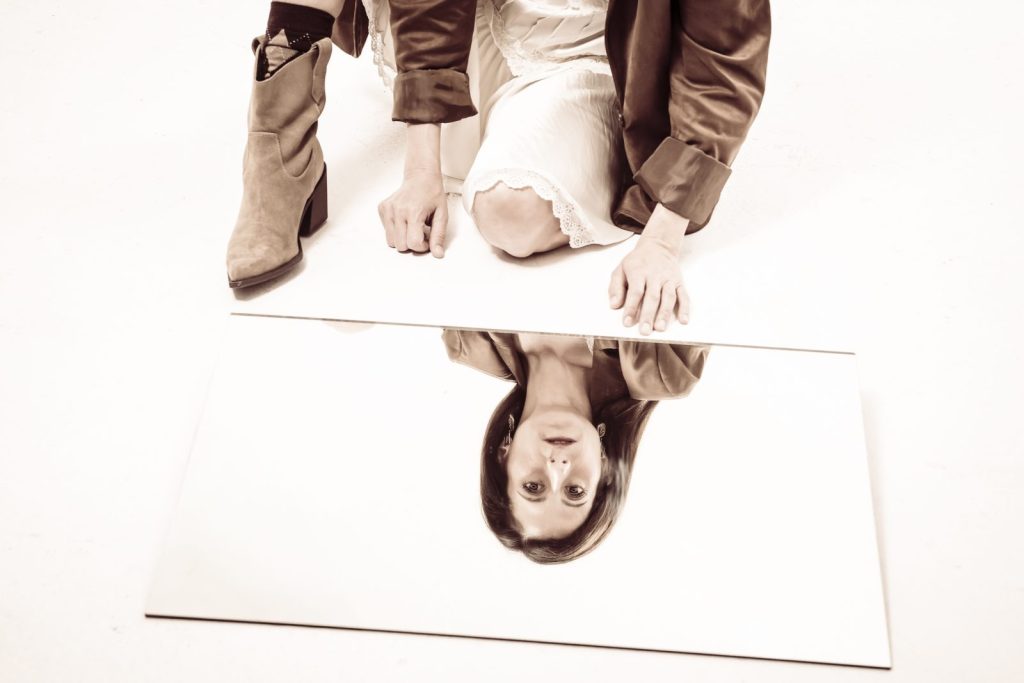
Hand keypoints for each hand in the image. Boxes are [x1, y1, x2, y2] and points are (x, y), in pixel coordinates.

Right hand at [378, 168, 447, 257]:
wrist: (421, 176)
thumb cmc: (432, 194)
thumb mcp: (442, 215)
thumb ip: (439, 236)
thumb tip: (437, 254)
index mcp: (414, 212)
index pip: (413, 243)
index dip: (422, 247)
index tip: (427, 238)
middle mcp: (398, 211)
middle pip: (401, 246)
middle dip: (412, 244)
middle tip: (421, 232)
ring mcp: (388, 209)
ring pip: (391, 241)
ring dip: (403, 238)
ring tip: (412, 226)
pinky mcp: (382, 208)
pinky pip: (387, 231)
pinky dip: (396, 230)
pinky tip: (405, 220)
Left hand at [608, 203, 690, 333]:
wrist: (658, 246)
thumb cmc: (637, 262)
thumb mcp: (620, 269)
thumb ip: (616, 287)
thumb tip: (614, 305)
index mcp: (639, 272)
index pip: (635, 292)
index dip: (631, 307)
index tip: (627, 323)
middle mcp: (655, 275)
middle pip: (652, 297)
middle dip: (648, 315)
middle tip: (644, 331)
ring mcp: (669, 279)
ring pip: (668, 297)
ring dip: (665, 313)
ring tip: (660, 328)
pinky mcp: (679, 282)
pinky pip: (684, 296)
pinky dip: (685, 309)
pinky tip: (683, 321)